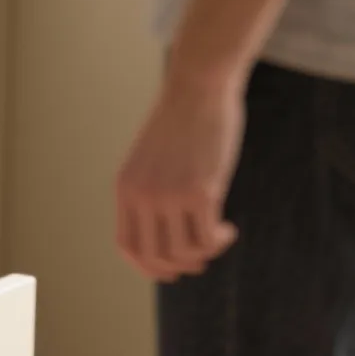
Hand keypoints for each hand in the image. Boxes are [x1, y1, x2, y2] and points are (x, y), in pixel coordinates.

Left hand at [115, 74, 244, 281]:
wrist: (198, 86)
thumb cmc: (181, 120)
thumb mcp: (153, 158)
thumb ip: (152, 189)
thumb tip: (166, 230)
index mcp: (126, 188)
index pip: (127, 246)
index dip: (147, 266)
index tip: (169, 269)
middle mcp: (143, 196)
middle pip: (154, 257)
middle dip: (179, 267)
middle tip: (200, 260)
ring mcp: (170, 195)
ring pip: (184, 252)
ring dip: (204, 254)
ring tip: (218, 238)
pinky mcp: (201, 191)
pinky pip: (207, 238)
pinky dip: (219, 241)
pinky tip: (228, 229)